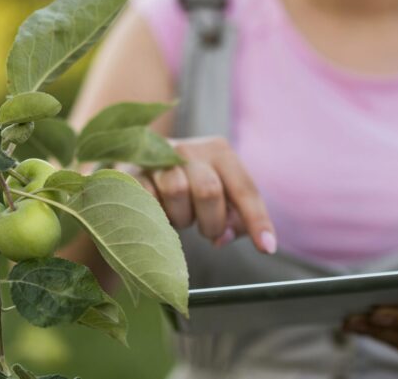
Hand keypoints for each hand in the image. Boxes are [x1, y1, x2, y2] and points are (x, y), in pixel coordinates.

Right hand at [118, 136, 277, 254]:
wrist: (137, 172)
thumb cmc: (188, 190)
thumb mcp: (218, 198)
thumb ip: (232, 219)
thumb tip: (223, 238)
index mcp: (218, 151)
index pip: (243, 188)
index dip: (256, 220)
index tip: (266, 248)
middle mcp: (188, 148)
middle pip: (209, 190)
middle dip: (212, 222)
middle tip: (208, 232)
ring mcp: (156, 158)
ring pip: (176, 193)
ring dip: (181, 218)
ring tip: (179, 216)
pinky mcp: (130, 173)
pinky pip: (148, 200)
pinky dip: (158, 217)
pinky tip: (158, 215)